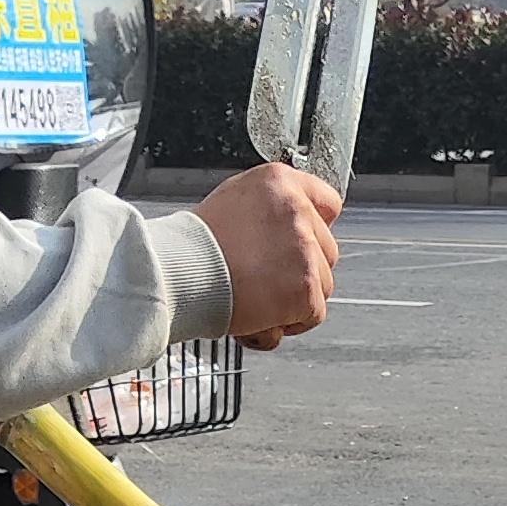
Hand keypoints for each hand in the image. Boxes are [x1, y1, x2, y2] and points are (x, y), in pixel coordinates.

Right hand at [196, 162, 342, 348]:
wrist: (178, 274)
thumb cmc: (194, 244)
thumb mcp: (233, 201)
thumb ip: (269, 208)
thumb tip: (289, 226)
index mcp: (279, 182)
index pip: (328, 203)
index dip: (316, 229)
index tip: (300, 246)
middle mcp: (297, 210)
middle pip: (326, 251)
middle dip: (301, 271)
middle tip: (263, 279)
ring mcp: (305, 250)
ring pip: (322, 286)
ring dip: (293, 300)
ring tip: (255, 297)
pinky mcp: (307, 289)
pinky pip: (312, 315)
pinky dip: (287, 324)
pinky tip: (258, 316)